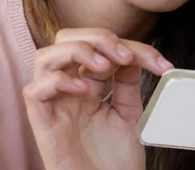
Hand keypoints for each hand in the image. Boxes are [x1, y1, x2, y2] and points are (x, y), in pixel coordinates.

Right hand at [23, 28, 173, 169]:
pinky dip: (58, 81)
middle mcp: (69, 89)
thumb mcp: (129, 113)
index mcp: (89, 84)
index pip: (101, 47)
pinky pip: (34, 90)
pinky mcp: (43, 125)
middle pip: (66, 39)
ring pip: (44, 56)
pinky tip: (83, 91)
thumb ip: (127, 82)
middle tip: (124, 56)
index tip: (160, 64)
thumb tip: (131, 53)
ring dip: (77, 51)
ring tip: (103, 67)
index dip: (131, 46)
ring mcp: (55, 105)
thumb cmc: (116, 161)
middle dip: (97, 37)